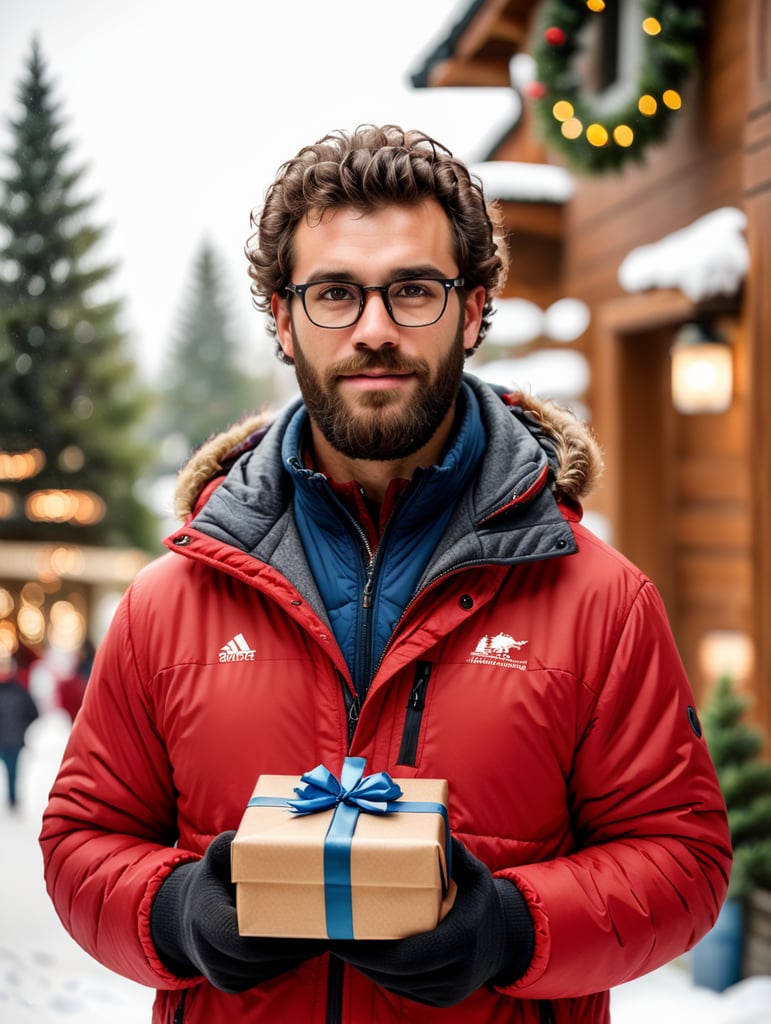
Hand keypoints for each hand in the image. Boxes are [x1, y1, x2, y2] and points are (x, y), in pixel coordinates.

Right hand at [151, 831, 326, 992]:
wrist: (189, 915)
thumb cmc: (212, 880)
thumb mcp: (216, 858)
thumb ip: (228, 848)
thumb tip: (249, 837)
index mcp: (205, 922)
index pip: (244, 942)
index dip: (280, 935)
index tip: (312, 918)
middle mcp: (210, 955)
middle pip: (263, 959)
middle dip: (297, 944)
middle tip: (332, 926)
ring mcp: (222, 975)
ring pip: (269, 969)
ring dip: (298, 954)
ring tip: (329, 931)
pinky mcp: (234, 983)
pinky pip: (267, 974)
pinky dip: (289, 959)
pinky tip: (310, 940)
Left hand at [330, 838, 532, 1006]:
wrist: (508, 941)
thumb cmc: (483, 901)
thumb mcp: (475, 873)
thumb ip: (454, 852)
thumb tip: (429, 821)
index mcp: (461, 938)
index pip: (404, 957)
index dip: (368, 952)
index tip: (341, 936)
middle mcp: (456, 972)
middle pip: (394, 973)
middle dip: (359, 958)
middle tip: (333, 938)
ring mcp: (449, 992)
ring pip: (395, 985)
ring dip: (366, 967)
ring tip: (342, 944)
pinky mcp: (441, 1001)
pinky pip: (404, 990)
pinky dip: (381, 975)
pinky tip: (364, 957)